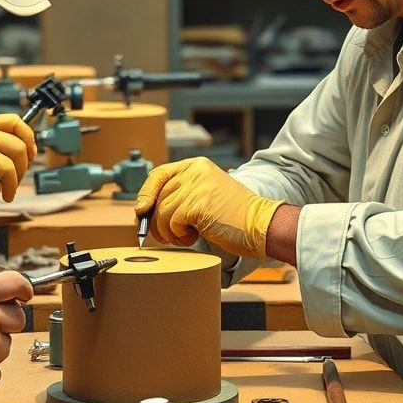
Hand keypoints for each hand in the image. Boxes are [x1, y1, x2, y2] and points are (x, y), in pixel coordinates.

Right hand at [0, 113, 36, 217]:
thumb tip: (23, 156)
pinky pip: (8, 171)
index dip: (28, 136)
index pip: (14, 120)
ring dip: (19, 175)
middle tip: (21, 175)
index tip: (31, 152)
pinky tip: (5, 194)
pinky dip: (11, 186)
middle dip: (27, 159)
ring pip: (17, 153)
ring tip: (9, 187)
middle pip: (20, 137)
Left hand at [134, 156, 282, 258]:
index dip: (146, 193)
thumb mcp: (206, 195)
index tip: (141, 210)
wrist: (260, 225)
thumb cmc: (235, 218)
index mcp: (196, 166)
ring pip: (161, 212)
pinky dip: (179, 236)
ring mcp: (195, 186)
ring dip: (169, 232)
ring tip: (187, 236)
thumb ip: (181, 195)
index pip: (159, 174)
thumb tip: (146, 209)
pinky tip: (194, 236)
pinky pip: (171, 223)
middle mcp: (194, 171)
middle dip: (157, 221)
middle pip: (157, 197)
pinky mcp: (195, 204)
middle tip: (171, 235)